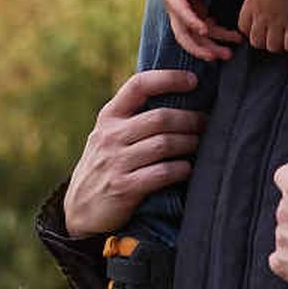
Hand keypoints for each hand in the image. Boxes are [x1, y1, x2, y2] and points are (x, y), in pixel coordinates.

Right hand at [62, 68, 202, 237]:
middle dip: (190, 120)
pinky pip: (161, 173)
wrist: (80, 210)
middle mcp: (110, 136)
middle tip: (207, 123)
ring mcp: (115, 162)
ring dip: (189, 143)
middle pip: (160, 118)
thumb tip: (179, 99)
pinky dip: (181, 169)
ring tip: (201, 144)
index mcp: (109, 117)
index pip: (139, 85)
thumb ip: (133, 118)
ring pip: (164, 144)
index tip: (193, 80)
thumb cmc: (105, 167)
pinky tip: (188, 169)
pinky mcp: (123, 187)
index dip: (168, 78)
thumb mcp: (108, 137)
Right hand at [154, 0, 237, 56]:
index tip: (205, 29)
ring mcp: (184, 11)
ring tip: (232, 51)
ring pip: (196, 35)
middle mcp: (176, 7)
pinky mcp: (194, 10)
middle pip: (184, 34)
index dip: (191, 22)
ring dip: (213, 45)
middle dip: (201, 48)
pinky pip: (204, 27)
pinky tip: (232, 36)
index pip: (179, 12)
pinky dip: (217, 33)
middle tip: (220, 56)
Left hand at [240, 0, 287, 54]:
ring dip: (280, 44)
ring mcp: (278, 19)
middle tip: (275, 34)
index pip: (243, 27)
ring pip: (272, 46)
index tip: (261, 27)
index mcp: (251, 2)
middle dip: (265, 40)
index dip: (252, 30)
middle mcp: (261, 14)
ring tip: (287, 35)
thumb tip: (264, 1)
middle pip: (256, 41)